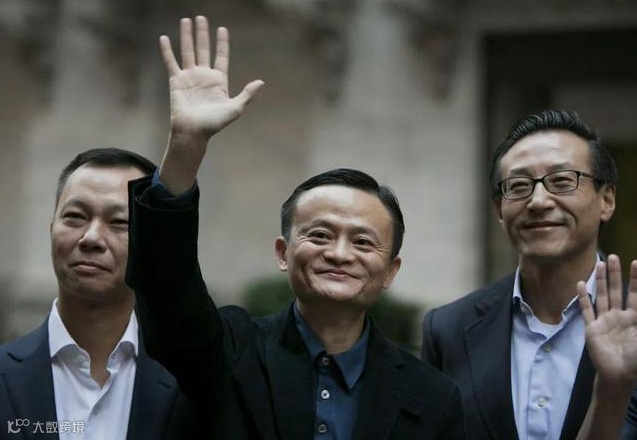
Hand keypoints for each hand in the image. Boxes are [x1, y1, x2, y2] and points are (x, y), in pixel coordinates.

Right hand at [161, 16, 263, 138]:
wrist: (193, 132)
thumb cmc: (214, 123)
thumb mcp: (235, 109)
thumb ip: (247, 94)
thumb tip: (261, 82)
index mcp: (219, 80)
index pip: (221, 56)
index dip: (222, 43)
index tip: (222, 29)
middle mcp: (204, 76)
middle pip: (204, 49)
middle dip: (203, 33)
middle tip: (201, 17)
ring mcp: (190, 77)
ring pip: (188, 51)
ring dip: (187, 36)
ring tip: (186, 20)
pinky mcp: (176, 81)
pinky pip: (171, 62)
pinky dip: (167, 50)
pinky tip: (164, 37)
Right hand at [577, 254, 636, 387]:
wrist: (618, 376)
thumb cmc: (635, 361)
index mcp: (634, 319)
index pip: (635, 295)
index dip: (636, 280)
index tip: (636, 263)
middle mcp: (619, 316)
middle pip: (617, 290)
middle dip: (616, 274)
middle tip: (613, 256)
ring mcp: (604, 320)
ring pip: (602, 296)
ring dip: (601, 280)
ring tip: (599, 264)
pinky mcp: (592, 328)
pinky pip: (587, 310)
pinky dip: (584, 297)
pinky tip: (581, 284)